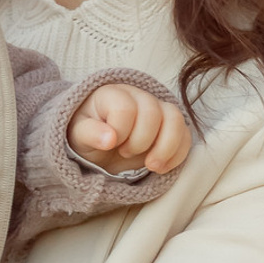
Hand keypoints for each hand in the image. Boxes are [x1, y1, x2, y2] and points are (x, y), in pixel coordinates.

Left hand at [68, 83, 189, 174]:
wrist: (98, 146)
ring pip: (176, 119)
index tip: (111, 144)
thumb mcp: (78, 136)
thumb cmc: (86, 136)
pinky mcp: (170, 127)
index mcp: (113, 94)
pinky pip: (186, 135)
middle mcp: (139, 96)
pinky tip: (161, 168)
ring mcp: (158, 110)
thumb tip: (109, 139)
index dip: (121, 130)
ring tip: (151, 166)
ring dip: (166, 148)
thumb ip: (89, 133)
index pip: (126, 108)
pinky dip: (178, 154)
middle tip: (125, 154)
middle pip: (153, 112)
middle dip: (141, 141)